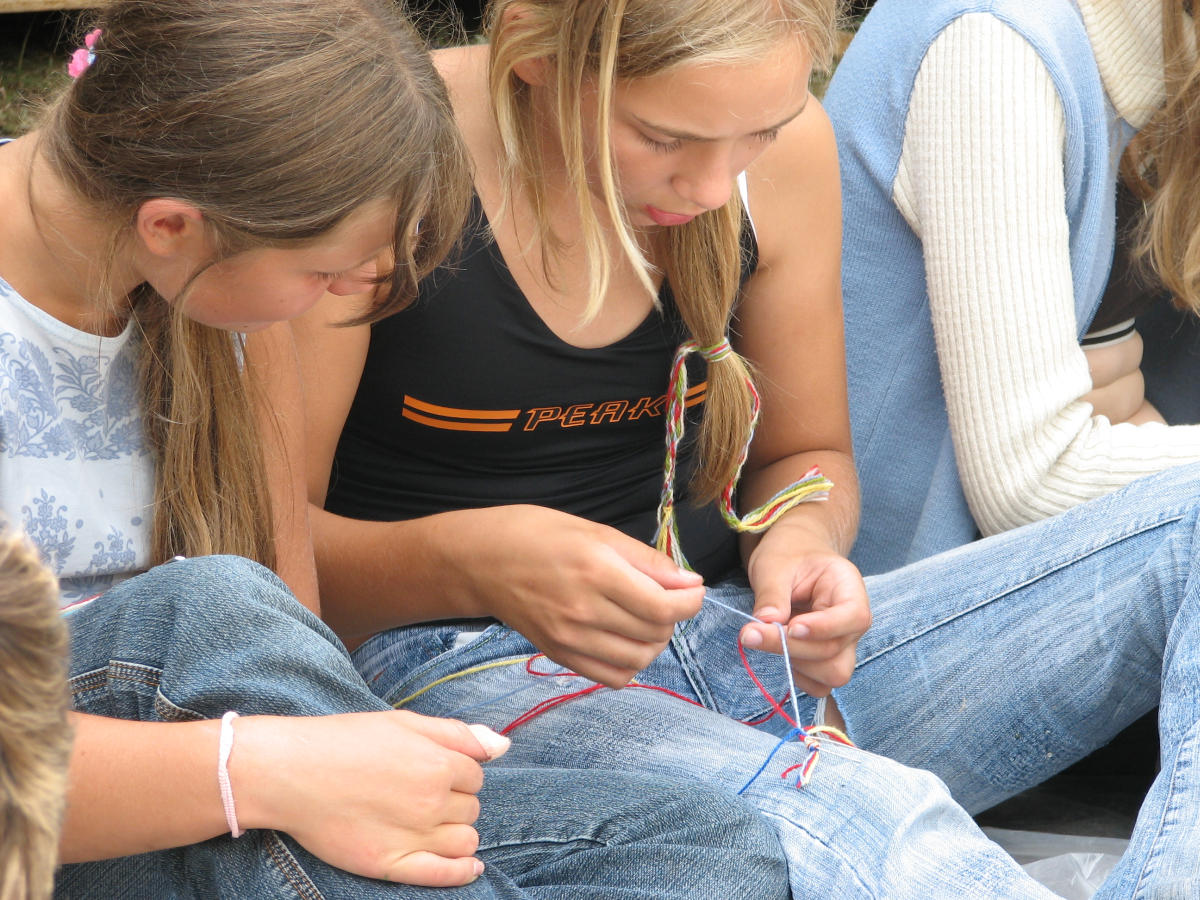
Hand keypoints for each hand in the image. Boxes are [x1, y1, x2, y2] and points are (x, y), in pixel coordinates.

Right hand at [232, 710, 509, 886]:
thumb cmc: (346, 741)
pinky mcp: (391, 865)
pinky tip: (470, 866)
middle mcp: (432, 803)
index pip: (475, 774)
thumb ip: (459, 735)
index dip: (457, 771)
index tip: (433, 768)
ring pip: (465, 840)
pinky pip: (444, 874)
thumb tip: (503, 746)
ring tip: (431, 821)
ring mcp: (414, 837)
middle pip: (471, 807)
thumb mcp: (405, 722)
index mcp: (438, 764)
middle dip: (455, 800)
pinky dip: (462, 871)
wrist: (291, 772)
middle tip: (421, 791)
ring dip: (457, 831)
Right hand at [445, 505, 705, 687]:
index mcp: (597, 572)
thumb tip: (689, 583)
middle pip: (655, 633)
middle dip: (674, 617)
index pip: (664, 607)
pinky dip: (631, 664)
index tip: (692, 590)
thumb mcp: (597, 532)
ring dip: (655, 642)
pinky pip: (612, 677)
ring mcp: (570, 638)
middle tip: (666, 597)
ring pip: (638, 660)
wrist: (482, 560)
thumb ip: (647, 561)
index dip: (691, 602)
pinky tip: (626, 639)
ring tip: (647, 619)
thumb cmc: (538, 535)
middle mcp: (584, 610)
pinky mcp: (559, 654)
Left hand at [739, 521, 870, 696]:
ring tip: (767, 639)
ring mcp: (843, 643)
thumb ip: (772, 593)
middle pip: (836, 652)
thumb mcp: (774, 564)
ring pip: (833, 673)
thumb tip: (766, 622)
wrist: (793, 557)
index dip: (824, 628)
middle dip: (794, 649)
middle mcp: (852, 620)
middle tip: (752, 634)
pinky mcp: (828, 659)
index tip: (791, 627)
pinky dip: (798, 676)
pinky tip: (779, 652)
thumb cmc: (788, 555)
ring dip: (795, 664)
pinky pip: (821, 684)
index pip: (854, 617)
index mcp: (849, 588)